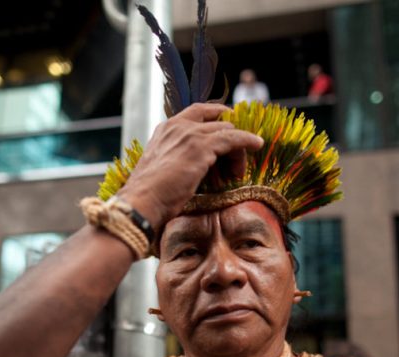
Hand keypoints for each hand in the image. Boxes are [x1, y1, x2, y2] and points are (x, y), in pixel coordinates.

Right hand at [117, 103, 263, 229]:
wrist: (141, 202)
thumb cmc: (149, 195)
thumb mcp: (163, 170)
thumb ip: (178, 161)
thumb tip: (194, 169)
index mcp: (165, 129)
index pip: (197, 112)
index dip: (216, 115)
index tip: (229, 123)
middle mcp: (177, 126)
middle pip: (216, 122)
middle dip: (229, 138)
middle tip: (234, 161)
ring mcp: (189, 135)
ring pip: (226, 130)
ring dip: (238, 148)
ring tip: (238, 170)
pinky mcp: (202, 147)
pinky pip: (233, 139)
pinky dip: (247, 140)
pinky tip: (257, 144)